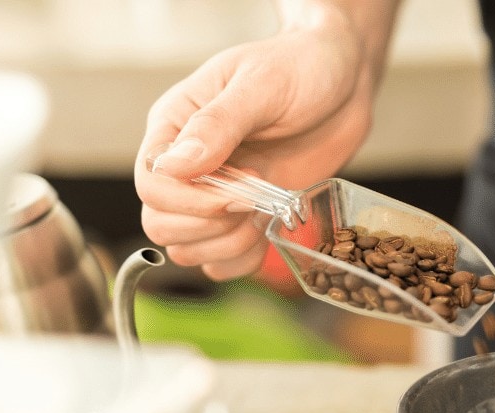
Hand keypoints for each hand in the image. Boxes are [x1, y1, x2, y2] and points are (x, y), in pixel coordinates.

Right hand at [134, 1, 398, 279]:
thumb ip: (218, 125)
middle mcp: (186, 165)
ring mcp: (214, 194)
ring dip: (228, 245)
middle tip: (256, 200)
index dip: (192, 201)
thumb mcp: (261, 85)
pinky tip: (268, 231)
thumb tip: (175, 166)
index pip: (151, 184)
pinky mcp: (244, 215)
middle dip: (210, 226)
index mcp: (175, 125)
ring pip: (188, 250)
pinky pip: (221, 261)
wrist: (343, 81)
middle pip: (160, 224)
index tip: (244, 188)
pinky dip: (242, 259)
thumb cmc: (301, 68)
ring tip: (266, 212)